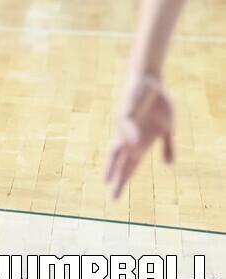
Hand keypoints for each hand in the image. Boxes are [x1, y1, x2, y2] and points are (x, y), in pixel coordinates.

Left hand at [106, 75, 173, 197]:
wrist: (151, 81)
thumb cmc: (158, 104)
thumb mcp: (168, 129)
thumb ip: (167, 146)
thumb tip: (168, 165)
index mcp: (139, 142)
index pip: (129, 165)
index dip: (123, 179)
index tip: (114, 196)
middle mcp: (129, 136)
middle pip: (120, 161)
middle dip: (116, 177)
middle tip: (112, 197)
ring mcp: (126, 124)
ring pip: (117, 147)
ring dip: (114, 163)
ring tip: (109, 179)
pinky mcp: (125, 110)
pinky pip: (125, 123)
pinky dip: (128, 134)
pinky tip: (132, 143)